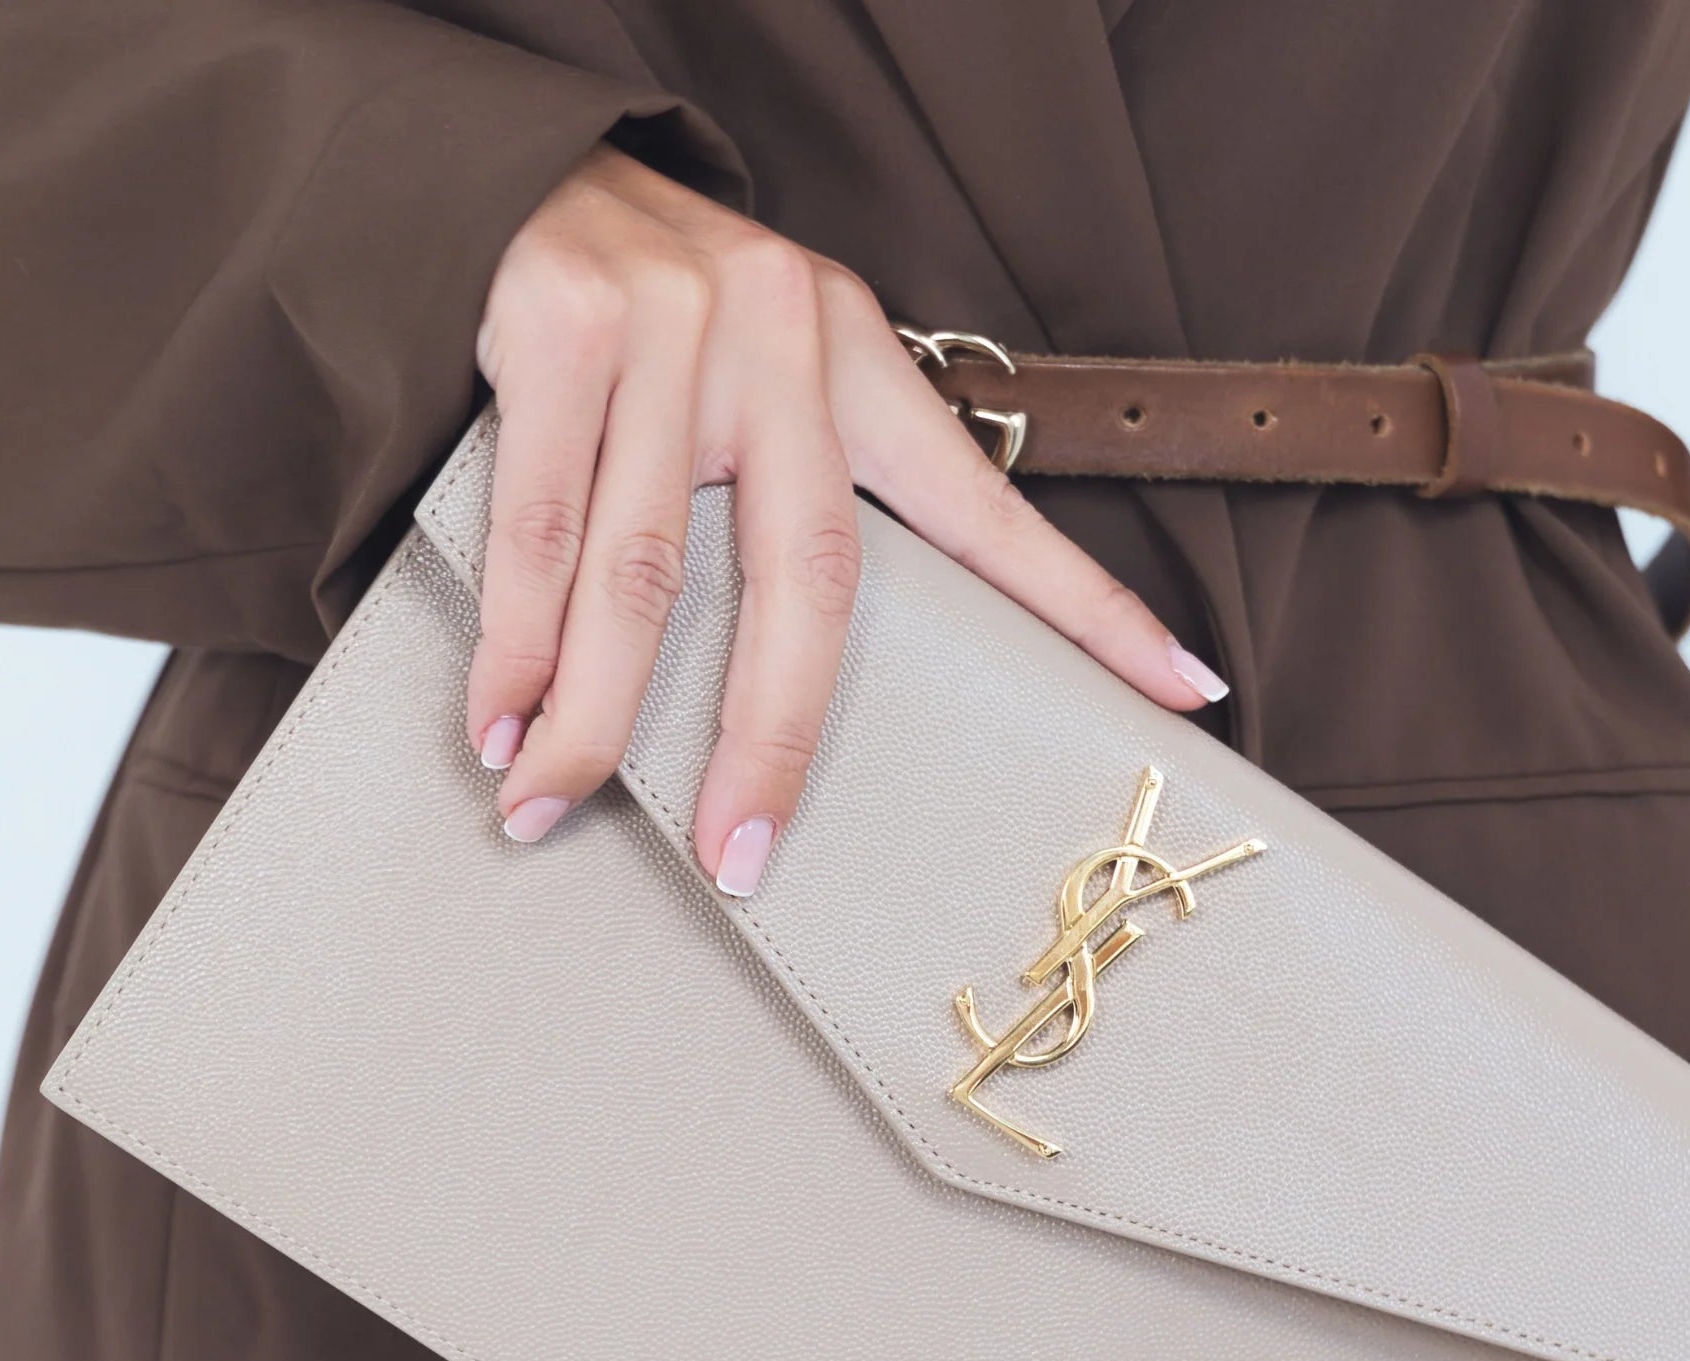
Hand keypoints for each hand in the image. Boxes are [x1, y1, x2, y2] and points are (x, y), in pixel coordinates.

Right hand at [468, 147, 1227, 891]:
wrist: (511, 173)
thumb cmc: (652, 318)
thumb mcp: (769, 377)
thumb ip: (806, 495)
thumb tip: (805, 679)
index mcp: (865, 366)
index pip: (990, 511)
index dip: (1090, 610)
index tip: (1188, 692)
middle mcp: (787, 340)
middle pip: (806, 587)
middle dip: (771, 744)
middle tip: (737, 858)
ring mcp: (675, 328)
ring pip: (644, 578)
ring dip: (594, 718)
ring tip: (548, 807)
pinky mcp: (559, 324)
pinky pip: (537, 532)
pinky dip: (514, 647)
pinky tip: (501, 722)